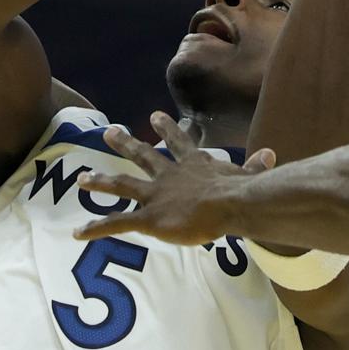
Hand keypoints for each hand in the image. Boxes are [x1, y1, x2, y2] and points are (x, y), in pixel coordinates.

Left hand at [75, 114, 274, 245]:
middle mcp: (170, 176)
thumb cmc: (241, 193)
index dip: (168, 129)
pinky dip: (96, 229)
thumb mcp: (248, 176)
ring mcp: (156, 195)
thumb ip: (255, 167)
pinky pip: (116, 223)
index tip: (156, 115)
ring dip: (101, 181)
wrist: (227, 203)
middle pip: (143, 156)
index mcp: (193, 165)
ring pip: (121, 185)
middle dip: (125, 144)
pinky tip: (77, 233)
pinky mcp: (148, 218)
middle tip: (110, 133)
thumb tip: (271, 154)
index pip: (179, 143)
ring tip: (81, 178)